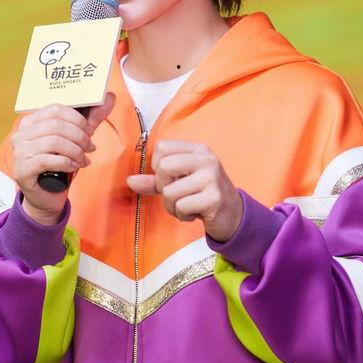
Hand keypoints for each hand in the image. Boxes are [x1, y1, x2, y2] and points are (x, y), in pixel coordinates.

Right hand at [11, 94, 114, 224]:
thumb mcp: (75, 139)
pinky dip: (67, 162)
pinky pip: (49, 160)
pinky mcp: (22, 169)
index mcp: (31, 122)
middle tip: (90, 147)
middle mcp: (21, 134)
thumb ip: (91, 119)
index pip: (56, 109)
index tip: (89, 131)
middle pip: (56, 125)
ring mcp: (19, 152)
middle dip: (79, 136)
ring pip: (54, 142)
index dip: (77, 119)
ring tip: (83, 159)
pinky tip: (73, 167)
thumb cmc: (59, 164)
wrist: (46, 196)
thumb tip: (110, 97)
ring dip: (75, 151)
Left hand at [126, 140, 242, 241]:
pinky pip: (181, 206)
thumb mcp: (179, 183)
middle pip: (164, 167)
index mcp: (197, 149)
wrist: (233, 214)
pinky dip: (182, 215)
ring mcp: (212, 177)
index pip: (162, 147)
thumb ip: (155, 181)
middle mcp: (206, 159)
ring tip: (186, 206)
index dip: (158, 166)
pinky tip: (194, 213)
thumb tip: (129, 181)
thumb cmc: (202, 195)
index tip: (170, 178)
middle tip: (176, 194)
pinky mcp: (214, 197)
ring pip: (170, 191)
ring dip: (172, 206)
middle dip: (163, 187)